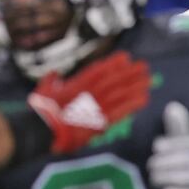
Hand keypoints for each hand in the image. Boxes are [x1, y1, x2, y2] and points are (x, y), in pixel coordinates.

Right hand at [27, 51, 150, 152]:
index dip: (113, 64)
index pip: (98, 71)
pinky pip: (119, 110)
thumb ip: (51, 81)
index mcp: (76, 85)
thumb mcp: (43, 91)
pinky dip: (132, 104)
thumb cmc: (39, 112)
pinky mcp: (99, 121)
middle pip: (113, 80)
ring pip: (119, 93)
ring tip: (149, 80)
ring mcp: (95, 106)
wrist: (40, 131)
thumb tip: (53, 73)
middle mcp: (89, 93)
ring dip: (135, 86)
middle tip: (144, 66)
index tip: (125, 57)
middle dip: (129, 73)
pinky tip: (144, 99)